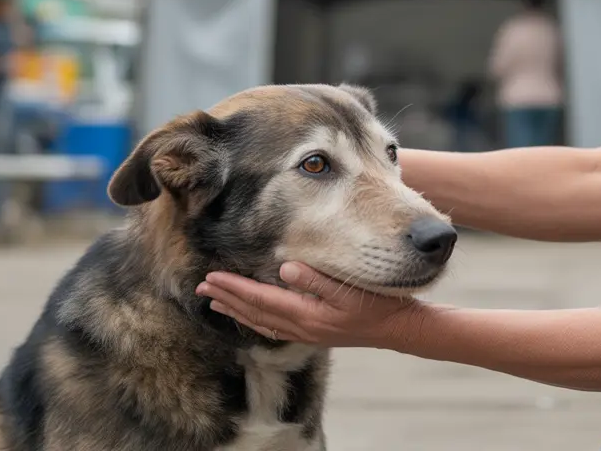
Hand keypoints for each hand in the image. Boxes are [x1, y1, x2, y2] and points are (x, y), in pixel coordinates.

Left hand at [195, 262, 425, 348]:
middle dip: (227, 300)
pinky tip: (251, 317)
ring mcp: (307, 333)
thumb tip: (284, 268)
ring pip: (261, 323)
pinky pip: (274, 328)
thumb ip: (317, 279)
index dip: (234, 289)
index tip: (211, 278)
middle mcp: (302, 327)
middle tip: (201, 289)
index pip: (260, 300)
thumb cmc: (378, 304)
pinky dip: (256, 321)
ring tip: (215, 303)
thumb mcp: (350, 288)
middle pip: (254, 313)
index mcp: (307, 315)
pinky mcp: (314, 332)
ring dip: (236, 312)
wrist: (399, 329)